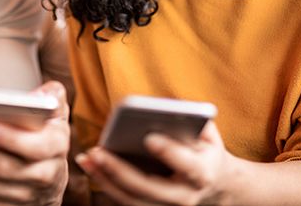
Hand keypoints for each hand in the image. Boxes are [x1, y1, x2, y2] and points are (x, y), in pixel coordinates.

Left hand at [0, 81, 68, 205]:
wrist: (49, 178)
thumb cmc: (45, 135)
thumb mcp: (56, 114)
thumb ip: (52, 97)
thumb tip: (40, 96)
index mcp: (56, 147)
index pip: (35, 146)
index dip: (8, 138)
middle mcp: (42, 175)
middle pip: (1, 167)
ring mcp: (23, 195)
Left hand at [75, 121, 234, 205]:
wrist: (213, 183)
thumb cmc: (204, 149)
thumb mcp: (207, 133)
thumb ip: (192, 119)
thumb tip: (163, 105)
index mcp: (202, 173)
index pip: (186, 165)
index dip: (169, 152)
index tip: (149, 137)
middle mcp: (183, 196)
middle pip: (148, 188)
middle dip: (120, 170)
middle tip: (98, 151)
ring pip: (131, 199)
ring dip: (105, 179)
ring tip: (87, 158)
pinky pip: (124, 200)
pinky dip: (105, 183)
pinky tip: (89, 165)